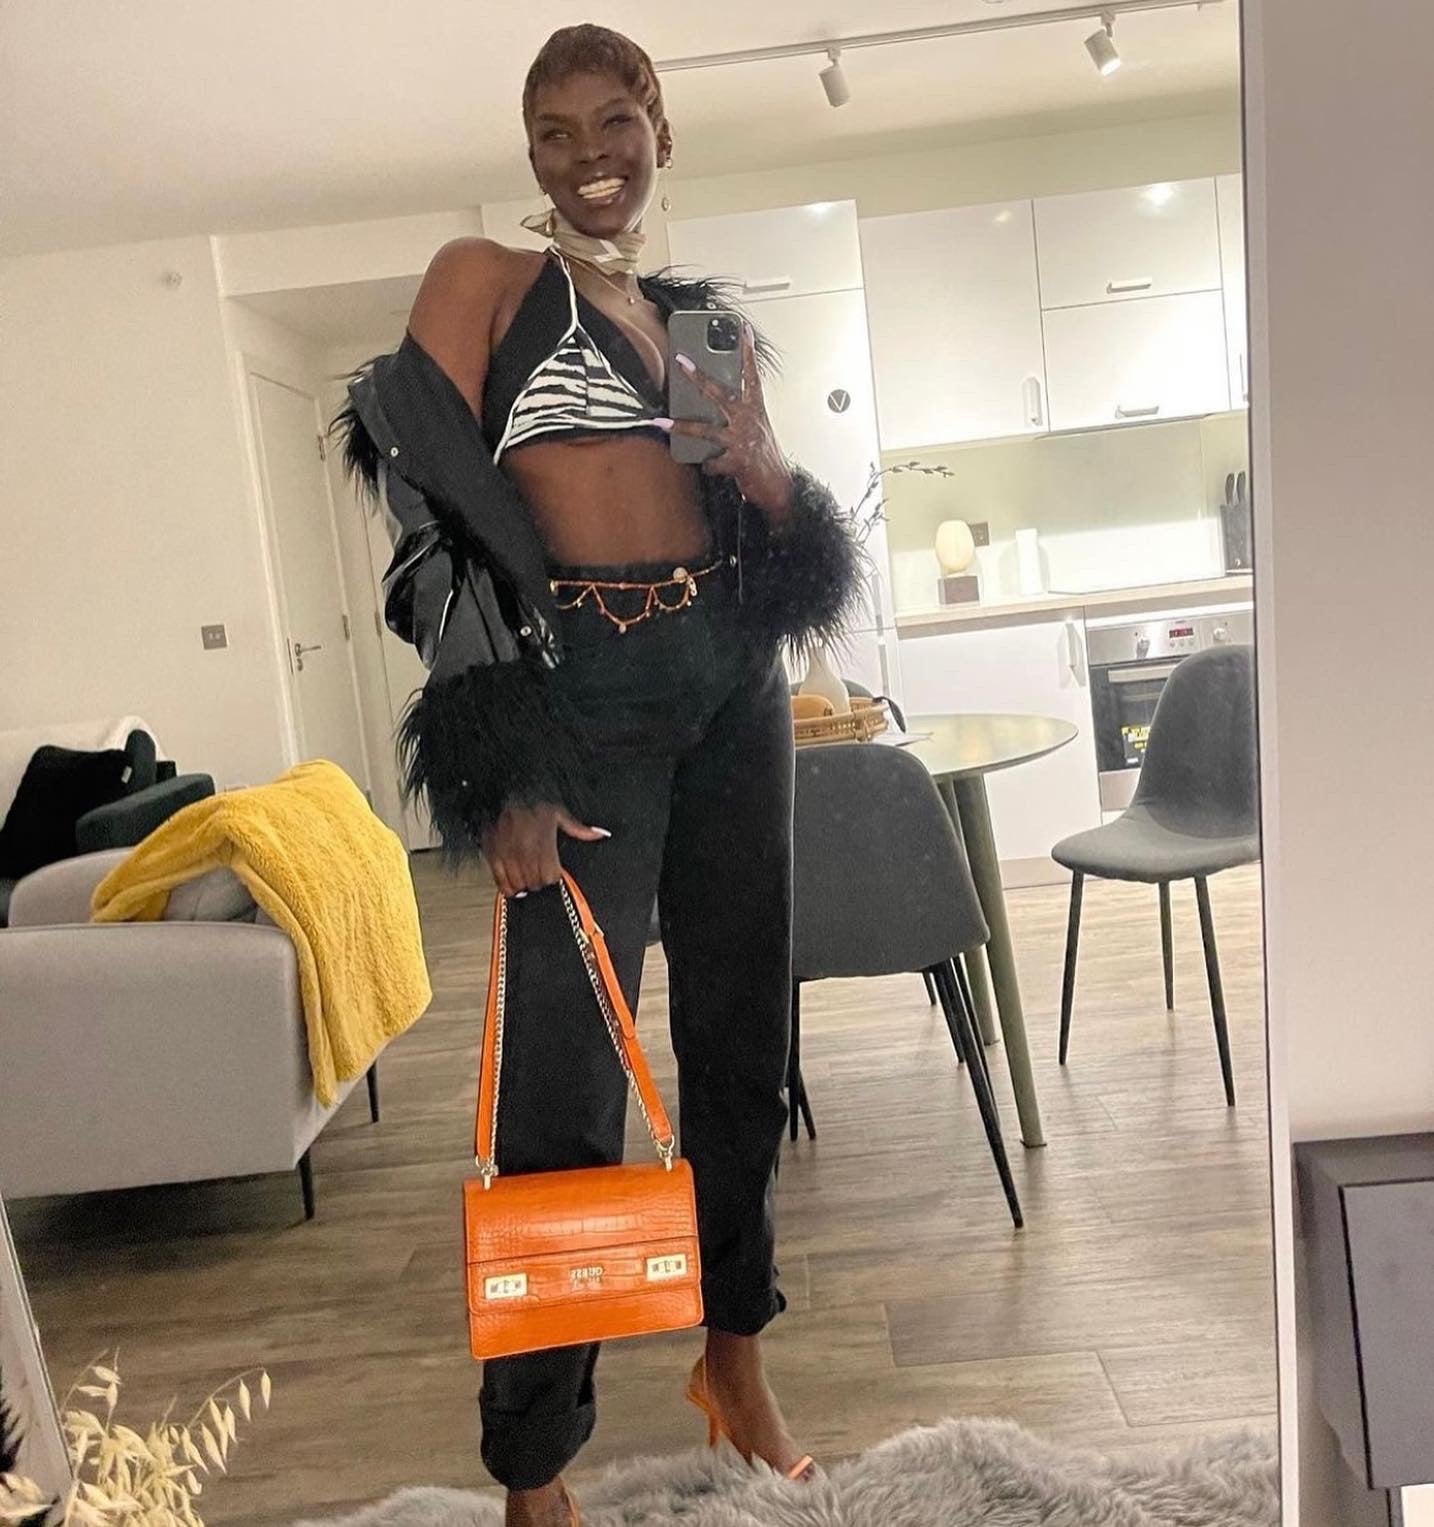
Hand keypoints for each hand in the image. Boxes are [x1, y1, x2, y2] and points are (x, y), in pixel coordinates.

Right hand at [482, 804, 609, 896]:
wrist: (504, 792)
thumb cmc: (532, 802)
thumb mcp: (558, 812)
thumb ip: (579, 829)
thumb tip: (601, 833)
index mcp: (543, 841)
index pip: (550, 876)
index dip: (553, 876)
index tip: (552, 871)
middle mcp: (525, 850)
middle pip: (536, 883)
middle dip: (539, 881)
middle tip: (538, 874)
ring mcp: (507, 854)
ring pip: (519, 885)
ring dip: (524, 885)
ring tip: (526, 877)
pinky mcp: (492, 855)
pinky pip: (501, 883)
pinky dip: (508, 887)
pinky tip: (513, 882)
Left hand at [664, 328, 793, 519]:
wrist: (779, 488)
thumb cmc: (765, 457)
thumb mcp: (756, 430)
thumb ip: (737, 416)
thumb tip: (708, 408)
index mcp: (756, 410)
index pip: (752, 376)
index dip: (748, 353)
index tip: (743, 330)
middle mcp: (749, 421)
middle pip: (720, 393)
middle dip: (698, 376)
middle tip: (681, 361)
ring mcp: (742, 440)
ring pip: (706, 430)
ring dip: (681, 427)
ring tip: (662, 423)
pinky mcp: (737, 462)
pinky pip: (711, 462)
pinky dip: (708, 466)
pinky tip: (709, 468)